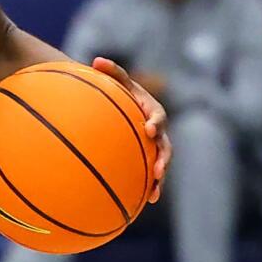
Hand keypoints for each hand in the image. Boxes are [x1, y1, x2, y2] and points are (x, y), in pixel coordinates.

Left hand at [92, 57, 170, 202]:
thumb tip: (96, 60)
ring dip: (160, 177)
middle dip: (163, 157)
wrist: (121, 106)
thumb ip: (111, 71)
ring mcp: (154, 145)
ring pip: (161, 162)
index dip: (155, 122)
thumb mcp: (116, 81)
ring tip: (154, 191)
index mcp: (151, 109)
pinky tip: (146, 201)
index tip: (149, 129)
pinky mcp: (148, 157)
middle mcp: (156, 129)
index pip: (158, 116)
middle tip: (159, 168)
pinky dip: (152, 186)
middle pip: (165, 145)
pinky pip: (152, 173)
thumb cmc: (117, 91)